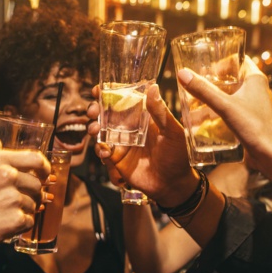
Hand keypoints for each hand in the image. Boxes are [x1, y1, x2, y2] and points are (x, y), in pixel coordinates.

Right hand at [0, 148, 48, 252]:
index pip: (36, 159)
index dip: (44, 168)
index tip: (45, 175)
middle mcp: (6, 176)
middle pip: (37, 184)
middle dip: (33, 195)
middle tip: (19, 203)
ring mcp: (11, 198)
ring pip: (33, 204)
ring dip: (23, 211)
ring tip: (3, 215)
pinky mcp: (14, 220)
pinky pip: (29, 221)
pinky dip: (20, 226)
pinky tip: (4, 225)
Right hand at [86, 83, 199, 206]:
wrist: (172, 185)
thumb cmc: (178, 156)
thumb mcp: (173, 132)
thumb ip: (161, 112)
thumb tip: (153, 87)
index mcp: (142, 116)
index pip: (122, 99)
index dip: (108, 93)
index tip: (98, 89)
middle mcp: (129, 127)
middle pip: (105, 113)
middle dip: (95, 109)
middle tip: (93, 111)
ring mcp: (121, 143)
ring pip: (100, 130)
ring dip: (93, 127)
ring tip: (95, 130)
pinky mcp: (116, 159)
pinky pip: (102, 150)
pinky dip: (100, 149)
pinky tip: (106, 152)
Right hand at [176, 58, 271, 165]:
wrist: (271, 154)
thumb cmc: (255, 126)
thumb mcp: (225, 106)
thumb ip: (203, 90)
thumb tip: (183, 74)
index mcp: (254, 79)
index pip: (236, 60)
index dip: (219, 63)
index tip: (203, 70)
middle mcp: (255, 89)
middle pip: (229, 79)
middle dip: (210, 84)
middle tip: (193, 87)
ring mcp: (252, 105)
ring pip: (228, 97)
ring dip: (211, 100)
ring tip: (191, 107)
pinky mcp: (248, 120)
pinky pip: (229, 111)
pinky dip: (216, 113)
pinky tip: (201, 122)